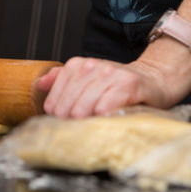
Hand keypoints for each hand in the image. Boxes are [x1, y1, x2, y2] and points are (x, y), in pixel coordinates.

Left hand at [37, 57, 172, 117]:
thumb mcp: (85, 79)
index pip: (54, 99)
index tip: (66, 121)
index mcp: (76, 65)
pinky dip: (103, 118)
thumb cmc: (114, 84)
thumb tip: (40, 85)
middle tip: (80, 127)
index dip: (58, 115)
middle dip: (71, 121)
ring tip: (92, 124)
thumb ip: (60, 80)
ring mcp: (109, 74)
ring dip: (86, 122)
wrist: (151, 79)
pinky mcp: (127, 84)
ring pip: (83, 109)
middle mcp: (90, 66)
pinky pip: (105, 108)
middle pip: (67, 107)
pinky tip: (106, 119)